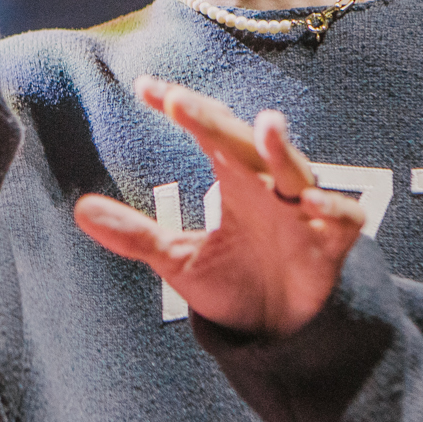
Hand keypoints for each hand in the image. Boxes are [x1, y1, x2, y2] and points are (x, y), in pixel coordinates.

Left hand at [74, 78, 366, 337]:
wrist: (279, 333)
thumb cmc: (234, 284)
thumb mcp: (178, 260)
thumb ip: (136, 235)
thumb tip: (80, 209)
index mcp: (235, 181)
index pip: (208, 133)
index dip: (181, 109)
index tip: (144, 88)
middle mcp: (270, 188)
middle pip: (244, 146)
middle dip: (217, 124)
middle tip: (180, 103)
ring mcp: (306, 214)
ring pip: (297, 172)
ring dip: (281, 151)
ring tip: (266, 124)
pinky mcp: (334, 245)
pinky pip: (343, 219)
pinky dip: (333, 208)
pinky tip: (311, 202)